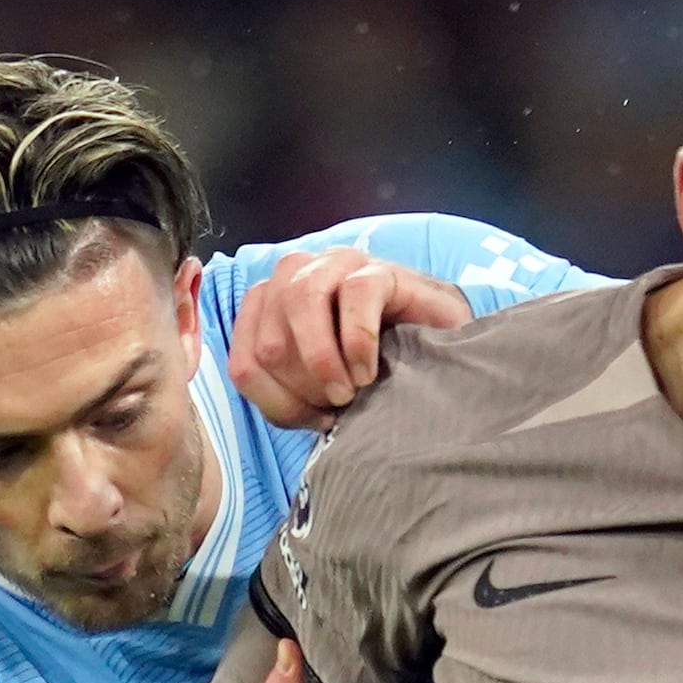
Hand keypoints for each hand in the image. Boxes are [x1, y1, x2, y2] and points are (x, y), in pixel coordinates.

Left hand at [226, 248, 469, 428]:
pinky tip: (371, 369)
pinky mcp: (379, 268)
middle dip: (305, 386)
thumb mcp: (318, 395)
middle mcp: (294, 277)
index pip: (244, 362)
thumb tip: (270, 398)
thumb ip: (281, 395)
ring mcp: (336, 265)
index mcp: (268, 308)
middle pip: (269, 340)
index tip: (316, 418)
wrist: (439, 352)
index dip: (278, 402)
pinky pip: (355, 294)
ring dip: (324, 360)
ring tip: (352, 390)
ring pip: (301, 301)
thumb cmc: (373, 373)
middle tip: (339, 404)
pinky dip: (359, 341)